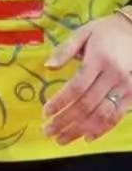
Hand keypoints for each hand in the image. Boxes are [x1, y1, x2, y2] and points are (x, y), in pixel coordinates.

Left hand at [42, 13, 131, 144]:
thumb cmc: (105, 31)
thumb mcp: (83, 33)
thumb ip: (65, 50)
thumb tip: (48, 66)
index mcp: (98, 59)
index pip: (76, 87)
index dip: (60, 102)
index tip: (46, 112)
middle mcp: (112, 75)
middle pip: (86, 105)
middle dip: (65, 121)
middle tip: (48, 131)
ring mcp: (124, 87)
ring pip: (101, 114)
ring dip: (80, 130)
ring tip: (62, 139)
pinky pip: (116, 116)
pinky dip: (102, 129)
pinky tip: (87, 138)